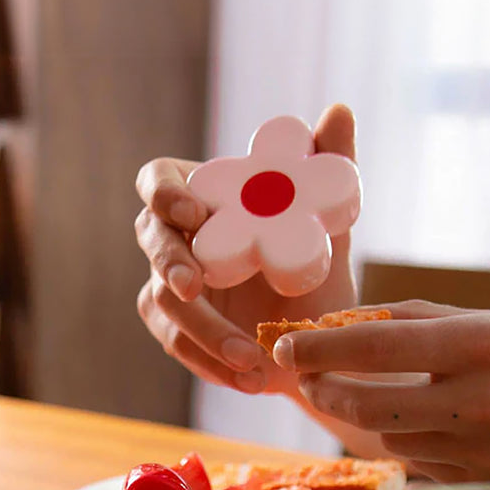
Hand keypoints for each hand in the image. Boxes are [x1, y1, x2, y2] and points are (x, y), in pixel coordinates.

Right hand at [134, 104, 358, 394]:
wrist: (318, 337)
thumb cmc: (315, 265)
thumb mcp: (329, 223)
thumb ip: (331, 167)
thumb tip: (339, 110)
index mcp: (202, 197)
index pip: (157, 180)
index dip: (162, 194)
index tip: (192, 213)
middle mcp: (178, 239)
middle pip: (150, 240)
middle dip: (168, 261)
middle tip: (195, 286)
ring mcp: (170, 287)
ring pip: (163, 303)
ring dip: (202, 331)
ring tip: (251, 359)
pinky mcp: (175, 331)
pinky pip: (178, 346)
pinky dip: (211, 364)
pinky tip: (249, 379)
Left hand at [271, 301, 489, 487]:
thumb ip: (420, 321)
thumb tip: (353, 321)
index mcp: (477, 347)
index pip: (373, 347)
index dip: (318, 348)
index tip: (286, 346)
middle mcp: (473, 404)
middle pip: (365, 407)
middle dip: (323, 390)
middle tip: (307, 375)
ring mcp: (476, 453)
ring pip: (387, 437)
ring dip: (360, 416)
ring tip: (357, 392)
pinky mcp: (477, 485)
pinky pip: (416, 462)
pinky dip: (399, 439)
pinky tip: (411, 422)